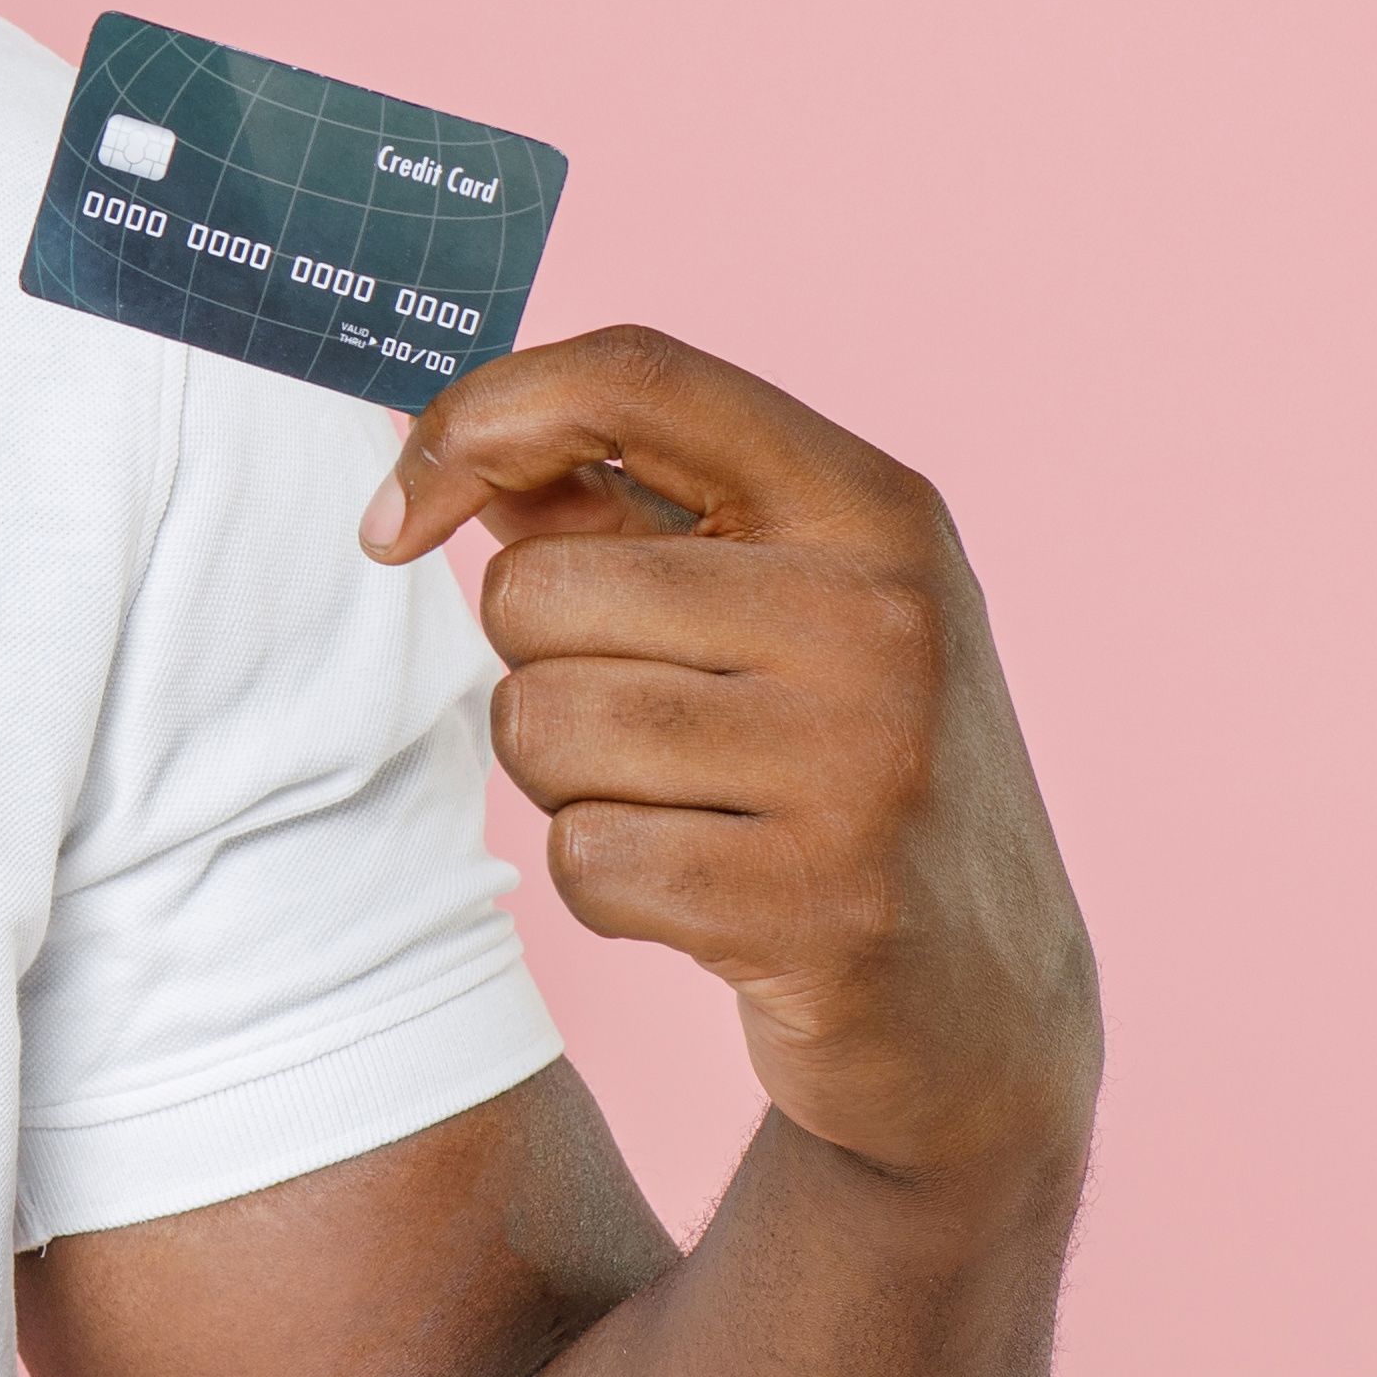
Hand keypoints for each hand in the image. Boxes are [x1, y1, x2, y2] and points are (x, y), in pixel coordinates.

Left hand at [361, 327, 1100, 1192]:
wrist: (981, 1001)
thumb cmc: (834, 769)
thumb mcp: (777, 610)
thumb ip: (623, 518)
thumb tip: (453, 449)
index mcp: (871, 506)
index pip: (635, 376)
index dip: (478, 421)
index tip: (395, 517)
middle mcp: (882, 614)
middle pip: (536, 590)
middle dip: (537, 671)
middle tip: (643, 731)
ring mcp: (865, 761)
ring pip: (538, 727)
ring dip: (564, 785)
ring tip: (682, 809)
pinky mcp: (824, 905)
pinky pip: (584, 861)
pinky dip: (606, 885)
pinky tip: (701, 894)